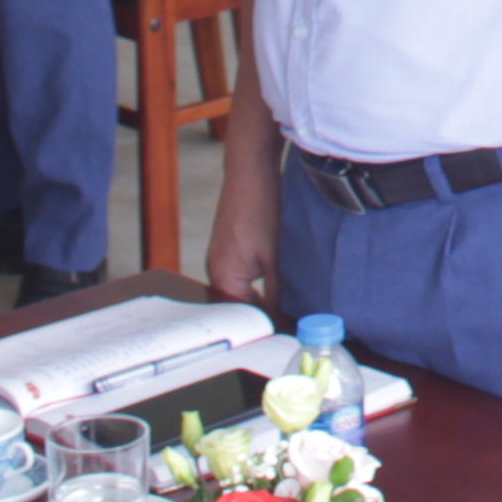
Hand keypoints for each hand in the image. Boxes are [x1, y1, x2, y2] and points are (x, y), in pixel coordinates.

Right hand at [204, 152, 278, 307]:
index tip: (283, 328)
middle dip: (258, 311)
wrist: (250, 173)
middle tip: (286, 319)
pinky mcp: (224, 247)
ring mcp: (217, 258)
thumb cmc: (260, 210)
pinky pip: (236, 274)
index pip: (241, 314)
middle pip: (236, 304)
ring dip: (256, 296)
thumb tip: (280, 313)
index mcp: (223, 277)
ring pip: (236, 289)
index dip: (263, 322)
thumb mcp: (273, 257)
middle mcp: (214, 270)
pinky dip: (252, 281)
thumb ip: (274, 289)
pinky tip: (271, 281)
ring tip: (281, 303)